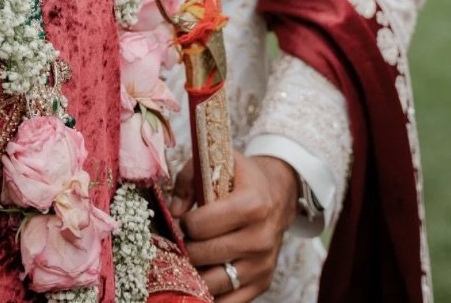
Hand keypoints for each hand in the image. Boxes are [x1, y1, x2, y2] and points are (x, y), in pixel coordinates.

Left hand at [168, 151, 297, 299]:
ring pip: (214, 283)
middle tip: (180, 240)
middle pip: (204, 255)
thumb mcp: (216, 162)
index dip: (184, 223)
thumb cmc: (241, 178)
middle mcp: (259, 238)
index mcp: (250, 205)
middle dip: (184, 248)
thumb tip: (172, 211)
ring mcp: (262, 265)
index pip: (201, 225)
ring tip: (187, 258)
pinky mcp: (263, 282)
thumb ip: (187, 180)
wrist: (278, 196)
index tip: (183, 219)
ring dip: (193, 273)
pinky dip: (210, 294)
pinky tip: (199, 280)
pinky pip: (230, 301)